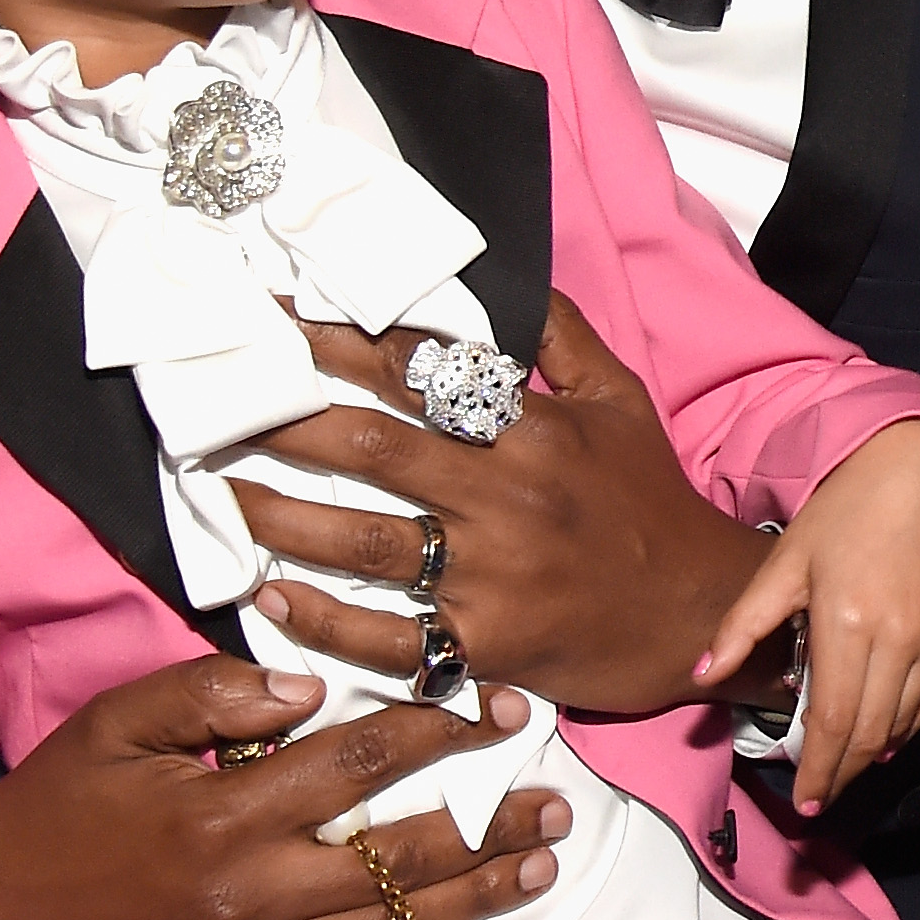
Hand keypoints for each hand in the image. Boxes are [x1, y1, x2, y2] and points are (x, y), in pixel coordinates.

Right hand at [0, 655, 567, 919]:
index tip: (498, 708)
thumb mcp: (118, 724)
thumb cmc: (58, 807)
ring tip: (540, 871)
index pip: (357, 762)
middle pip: (398, 858)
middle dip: (487, 826)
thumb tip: (312, 688)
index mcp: (221, 813)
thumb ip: (213, 696)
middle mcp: (248, 897)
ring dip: (476, 903)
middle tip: (556, 803)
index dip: (438, 731)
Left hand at [233, 293, 775, 714]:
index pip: (418, 371)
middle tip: (218, 403)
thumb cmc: (651, 503)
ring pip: (367, 542)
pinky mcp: (485, 647)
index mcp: (530, 429)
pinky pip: (390, 638)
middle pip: (373, 447)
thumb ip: (560, 336)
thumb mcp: (620, 401)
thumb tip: (508, 273)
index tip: (277, 318)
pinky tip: (270, 598)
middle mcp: (504, 496)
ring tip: (221, 495)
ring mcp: (492, 576)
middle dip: (288, 421)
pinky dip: (326, 621)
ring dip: (284, 518)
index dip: (341, 340)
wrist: (701, 612)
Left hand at [695, 420, 919, 814]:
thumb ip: (743, 624)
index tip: (802, 801)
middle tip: (816, 797)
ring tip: (841, 770)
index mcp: (845, 621)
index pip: (833, 720)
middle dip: (840, 774)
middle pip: (870, 734)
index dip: (817, 768)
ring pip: (904, 725)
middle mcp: (897, 640)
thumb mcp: (786, 559)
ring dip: (871, 756)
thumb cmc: (846, 508)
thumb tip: (700, 675)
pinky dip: (908, 728)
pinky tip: (885, 738)